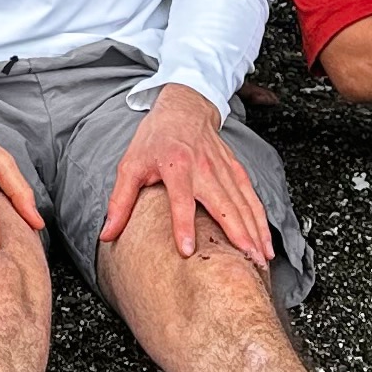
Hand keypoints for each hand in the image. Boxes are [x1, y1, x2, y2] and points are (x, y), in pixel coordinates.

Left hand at [96, 88, 272, 265]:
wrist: (184, 107)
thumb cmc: (155, 139)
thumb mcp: (131, 165)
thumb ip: (120, 201)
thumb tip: (106, 235)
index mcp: (176, 166)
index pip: (181, 200)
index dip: (183, 226)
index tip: (188, 251)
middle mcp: (204, 167)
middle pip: (223, 205)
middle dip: (237, 235)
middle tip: (246, 264)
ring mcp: (223, 168)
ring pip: (242, 204)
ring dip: (254, 232)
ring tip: (261, 260)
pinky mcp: (235, 169)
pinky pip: (251, 197)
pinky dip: (260, 220)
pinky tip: (265, 242)